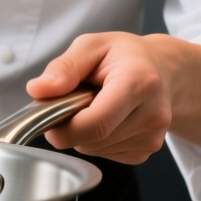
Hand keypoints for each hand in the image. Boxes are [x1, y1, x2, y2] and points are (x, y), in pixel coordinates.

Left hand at [25, 32, 200, 159]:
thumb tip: (38, 90)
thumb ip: (64, 68)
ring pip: (95, 150)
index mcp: (139, 83)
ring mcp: (152, 138)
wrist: (162, 70)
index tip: (49, 117)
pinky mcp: (146, 151)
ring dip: (82, 133)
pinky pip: (105, 154)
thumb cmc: (125, 56)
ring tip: (93, 105)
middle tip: (71, 102)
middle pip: (93, 140)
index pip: (96, 124)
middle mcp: (152, 115)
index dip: (64, 128)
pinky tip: (106, 118)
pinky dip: (95, 140)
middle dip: (70, 126)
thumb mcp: (92, 45)